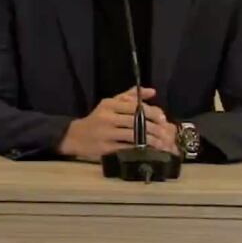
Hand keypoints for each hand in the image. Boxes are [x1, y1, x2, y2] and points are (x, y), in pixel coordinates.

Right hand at [57, 87, 176, 160]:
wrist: (76, 136)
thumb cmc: (97, 119)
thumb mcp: (110, 104)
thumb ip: (130, 96)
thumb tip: (152, 91)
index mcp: (109, 104)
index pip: (136, 106)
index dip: (152, 113)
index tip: (163, 119)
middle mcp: (107, 117)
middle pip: (137, 121)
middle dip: (155, 128)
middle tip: (166, 134)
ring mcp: (105, 133)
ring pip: (133, 135)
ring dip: (150, 140)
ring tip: (161, 144)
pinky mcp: (105, 147)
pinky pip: (127, 148)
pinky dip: (140, 149)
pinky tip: (149, 151)